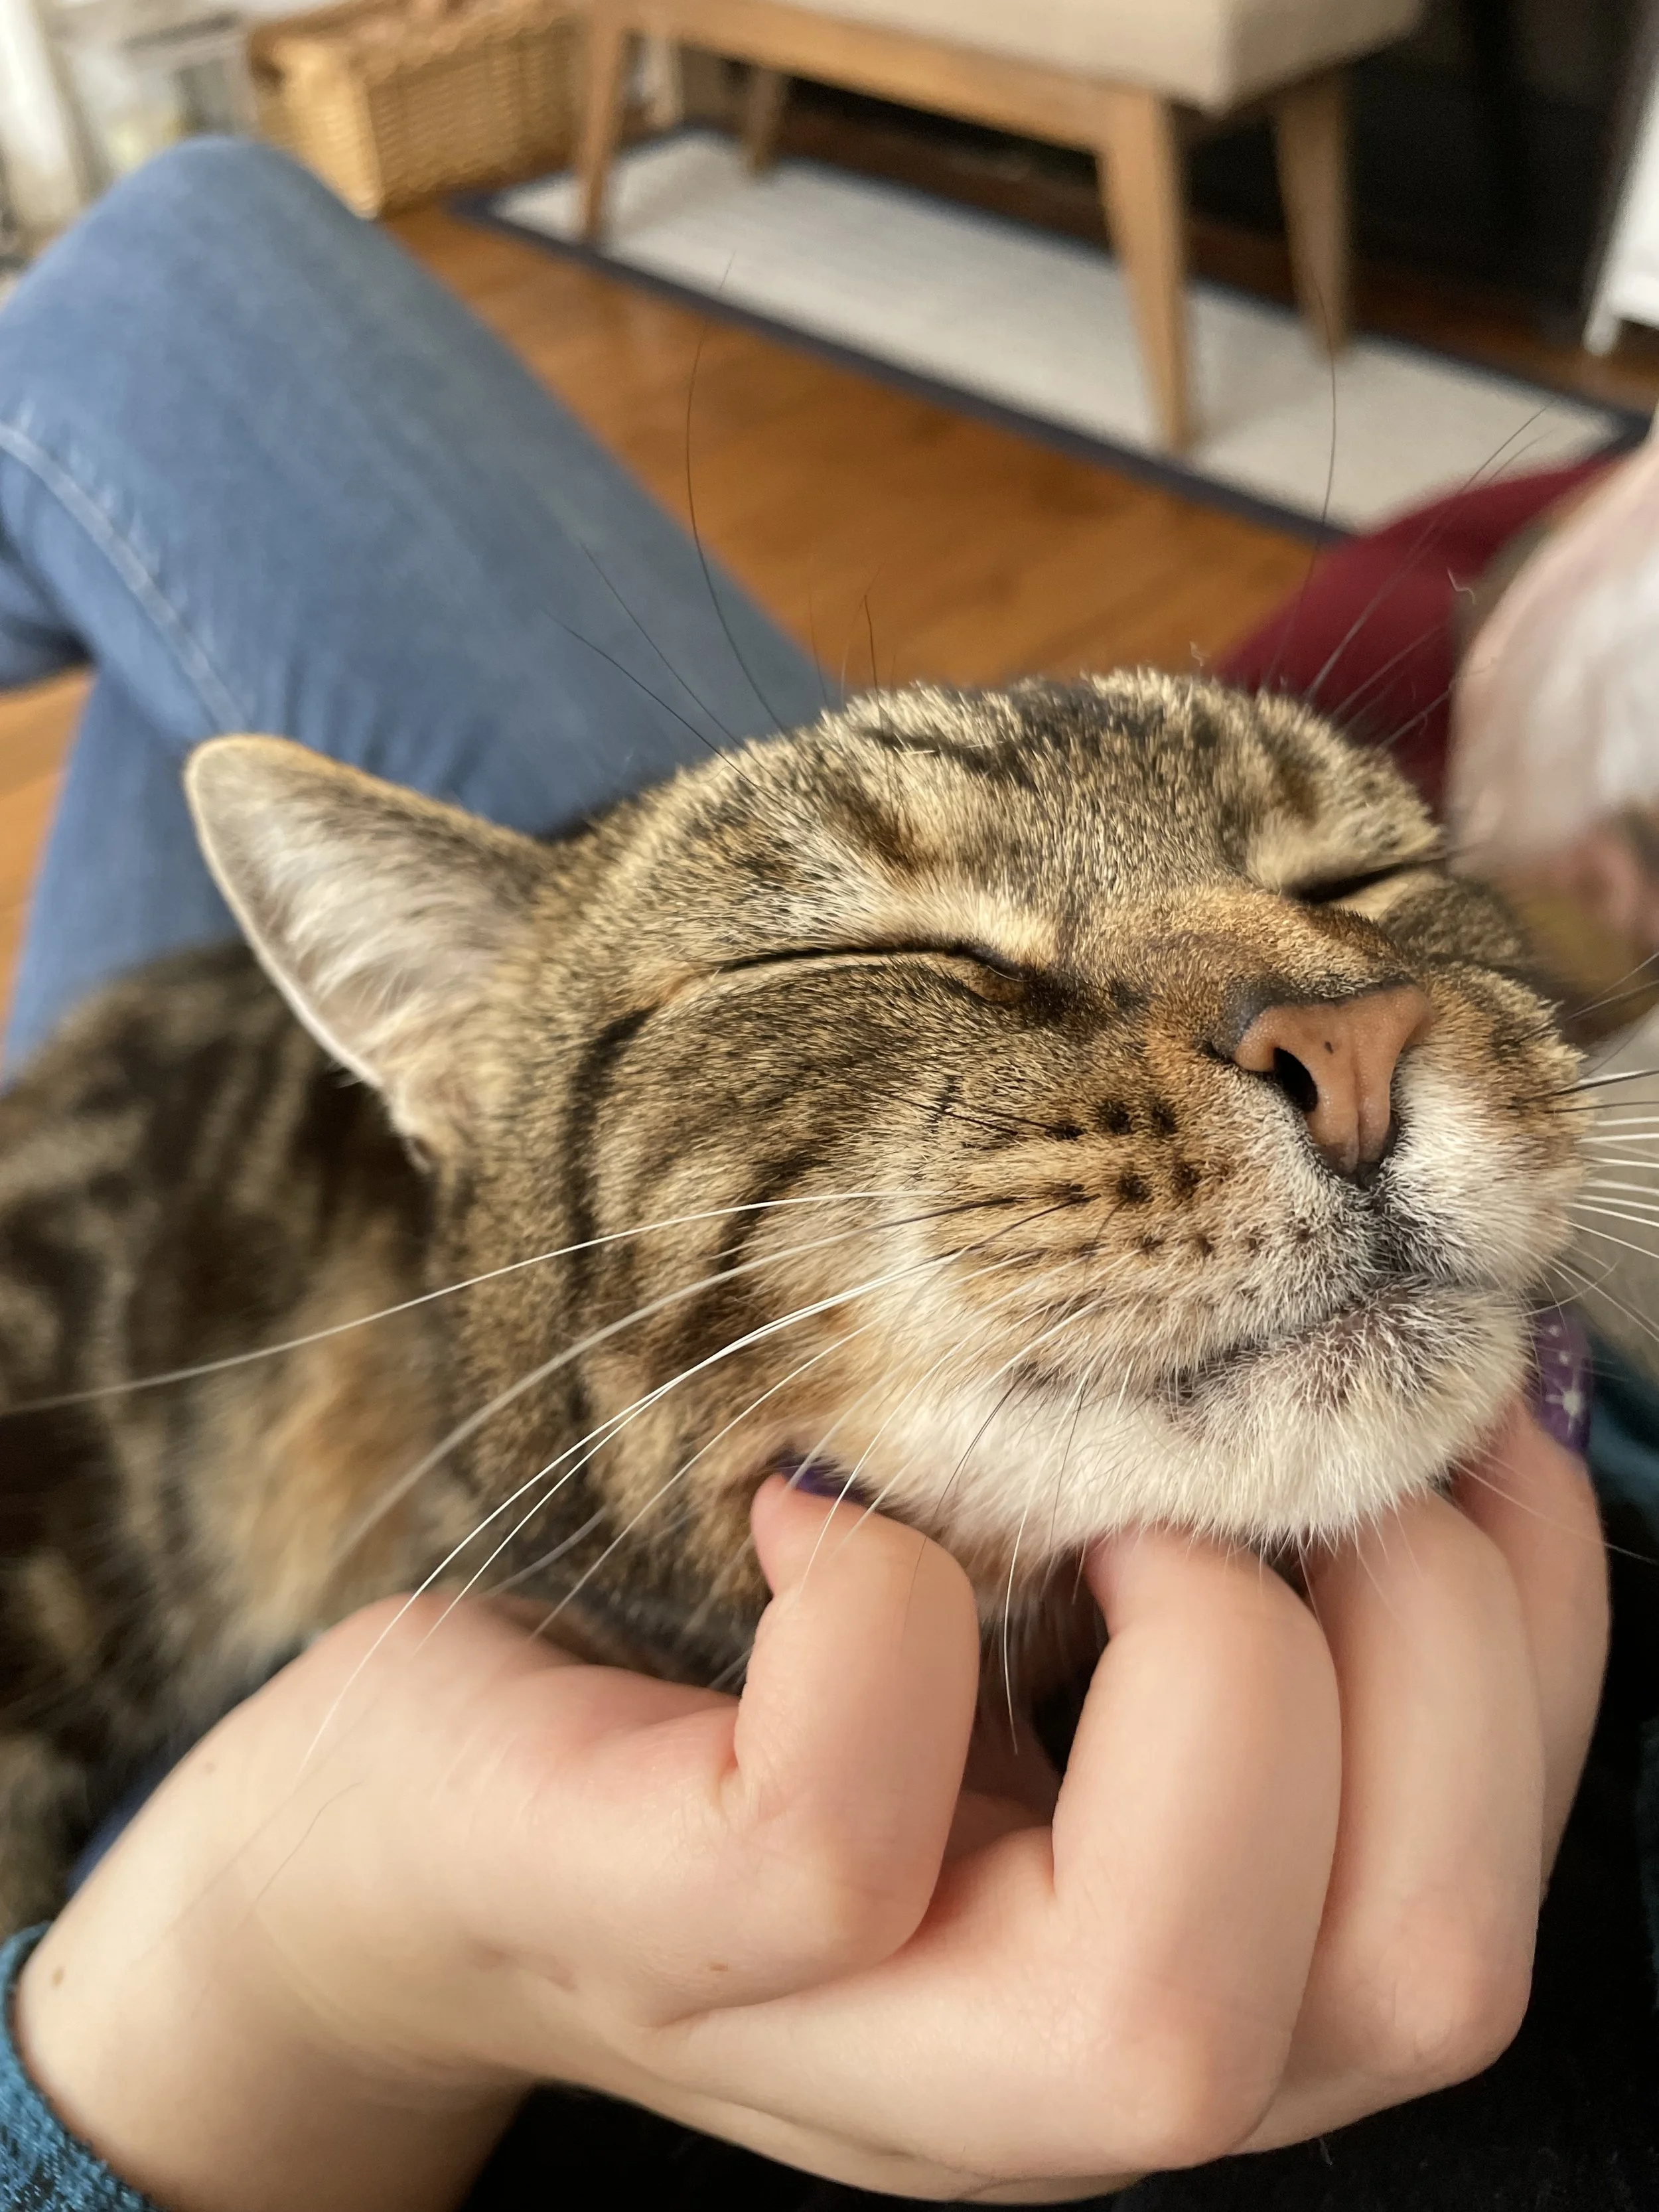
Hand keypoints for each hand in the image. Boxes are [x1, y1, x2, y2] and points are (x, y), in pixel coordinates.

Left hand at [16, 1405, 1605, 2210]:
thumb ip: (1216, 1601)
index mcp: (1156, 1986)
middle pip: (1404, 1986)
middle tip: (1252, 1464)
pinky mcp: (640, 1927)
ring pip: (1153, 2013)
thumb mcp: (1016, 1670)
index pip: (1465, 1933)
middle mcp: (1028, 2071)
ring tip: (1092, 1505)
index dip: (1529, 1648)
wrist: (397, 1843)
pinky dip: (877, 1617)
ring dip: (1210, 1661)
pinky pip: (824, 1836)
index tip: (1449, 1426)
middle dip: (1418, 1657)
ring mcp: (837, 2033)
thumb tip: (1442, 1396)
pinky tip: (824, 1520)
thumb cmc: (735, 1698)